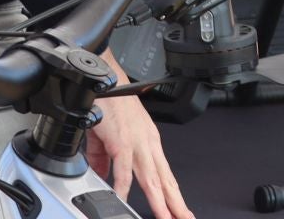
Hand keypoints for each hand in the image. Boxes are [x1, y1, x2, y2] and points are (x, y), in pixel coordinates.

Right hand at [88, 52, 194, 218]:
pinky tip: (123, 203)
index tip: (179, 211)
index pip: (165, 175)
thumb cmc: (109, 101)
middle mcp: (148, 144)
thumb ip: (105, 162)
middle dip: (176, 205)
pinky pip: (124, 171)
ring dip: (161, 204)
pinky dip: (123, 190)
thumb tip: (103, 180)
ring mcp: (137, 144)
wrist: (104, 78)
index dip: (173, 195)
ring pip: (153, 180)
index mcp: (149, 142)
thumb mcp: (108, 137)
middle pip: (165, 181)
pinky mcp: (122, 142)